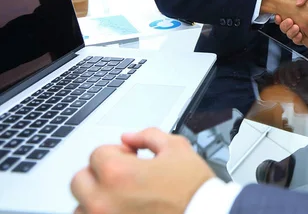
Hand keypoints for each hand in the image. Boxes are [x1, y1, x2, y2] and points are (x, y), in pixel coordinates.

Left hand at [71, 128, 214, 213]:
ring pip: (80, 208)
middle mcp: (103, 201)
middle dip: (99, 174)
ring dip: (95, 199)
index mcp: (117, 174)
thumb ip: (149, 135)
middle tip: (121, 175)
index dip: (118, 151)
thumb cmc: (193, 189)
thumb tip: (129, 137)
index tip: (132, 156)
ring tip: (121, 197)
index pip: (97, 154)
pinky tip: (122, 209)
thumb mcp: (177, 148)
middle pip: (79, 181)